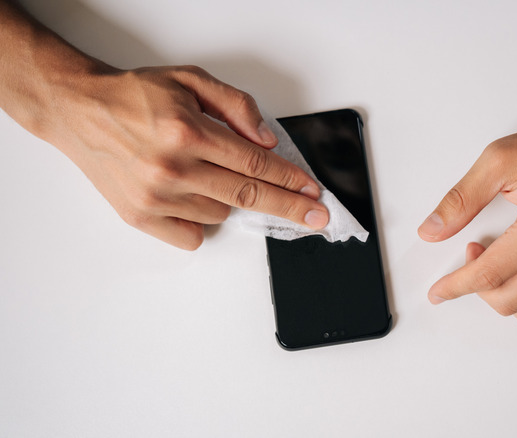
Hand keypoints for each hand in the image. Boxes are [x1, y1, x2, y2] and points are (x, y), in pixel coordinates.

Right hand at [40, 65, 327, 249]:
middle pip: (248, 197)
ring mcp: (155, 197)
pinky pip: (192, 236)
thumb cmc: (134, 95)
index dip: (289, 179)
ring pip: (221, 214)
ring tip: (205, 172)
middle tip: (317, 217)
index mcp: (188, 132)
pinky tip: (191, 196)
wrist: (79, 110)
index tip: (312, 191)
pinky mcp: (139, 217)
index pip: (255, 164)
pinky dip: (202, 220)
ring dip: (229, 199)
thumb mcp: (190, 81)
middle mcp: (172, 168)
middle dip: (289, 207)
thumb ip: (236, 106)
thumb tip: (268, 140)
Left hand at [418, 108, 516, 328]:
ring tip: (499, 266)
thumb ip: (460, 200)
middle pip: (509, 301)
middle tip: (472, 254)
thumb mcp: (498, 161)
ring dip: (506, 300)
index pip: (490, 275)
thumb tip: (431, 230)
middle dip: (478, 288)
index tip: (438, 292)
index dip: (456, 287)